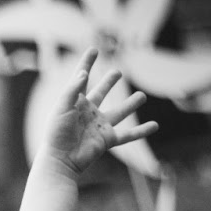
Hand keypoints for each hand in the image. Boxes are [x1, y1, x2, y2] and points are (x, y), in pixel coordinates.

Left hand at [39, 49, 156, 178]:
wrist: (60, 161)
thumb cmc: (56, 135)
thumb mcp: (62, 108)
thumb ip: (73, 90)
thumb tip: (82, 73)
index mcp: (75, 103)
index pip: (82, 79)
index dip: (87, 63)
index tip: (93, 49)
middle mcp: (88, 113)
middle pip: (101, 93)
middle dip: (109, 82)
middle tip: (116, 72)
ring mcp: (99, 126)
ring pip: (119, 112)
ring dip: (130, 105)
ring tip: (142, 97)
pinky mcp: (107, 139)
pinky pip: (128, 135)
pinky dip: (141, 131)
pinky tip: (155, 126)